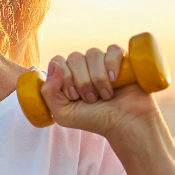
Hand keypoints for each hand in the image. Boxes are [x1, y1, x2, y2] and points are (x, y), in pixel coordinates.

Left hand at [41, 44, 157, 137]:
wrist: (125, 124)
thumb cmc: (94, 120)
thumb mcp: (63, 114)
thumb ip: (49, 92)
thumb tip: (54, 64)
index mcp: (68, 76)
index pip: (58, 61)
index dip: (65, 78)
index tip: (74, 96)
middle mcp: (85, 67)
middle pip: (75, 57)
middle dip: (82, 81)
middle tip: (91, 99)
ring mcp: (103, 63)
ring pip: (93, 53)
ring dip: (97, 78)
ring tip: (105, 95)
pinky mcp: (123, 61)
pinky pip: (113, 50)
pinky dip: (112, 65)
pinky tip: (114, 80)